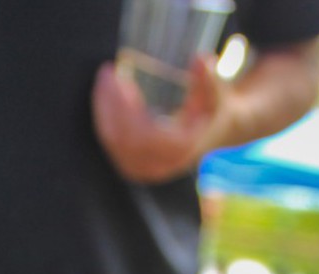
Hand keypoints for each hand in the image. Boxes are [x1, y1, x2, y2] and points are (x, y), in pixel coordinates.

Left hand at [92, 54, 226, 183]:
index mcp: (179, 151)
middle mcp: (160, 165)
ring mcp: (143, 169)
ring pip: (112, 140)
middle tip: (109, 72)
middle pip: (122, 138)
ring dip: (103, 107)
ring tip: (106, 78)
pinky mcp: (131, 165)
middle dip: (111, 103)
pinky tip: (103, 93)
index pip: (144, 137)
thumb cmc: (210, 111)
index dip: (127, 108)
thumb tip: (200, 60)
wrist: (209, 135)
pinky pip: (110, 142)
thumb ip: (210, 79)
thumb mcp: (215, 95)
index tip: (121, 80)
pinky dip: (103, 116)